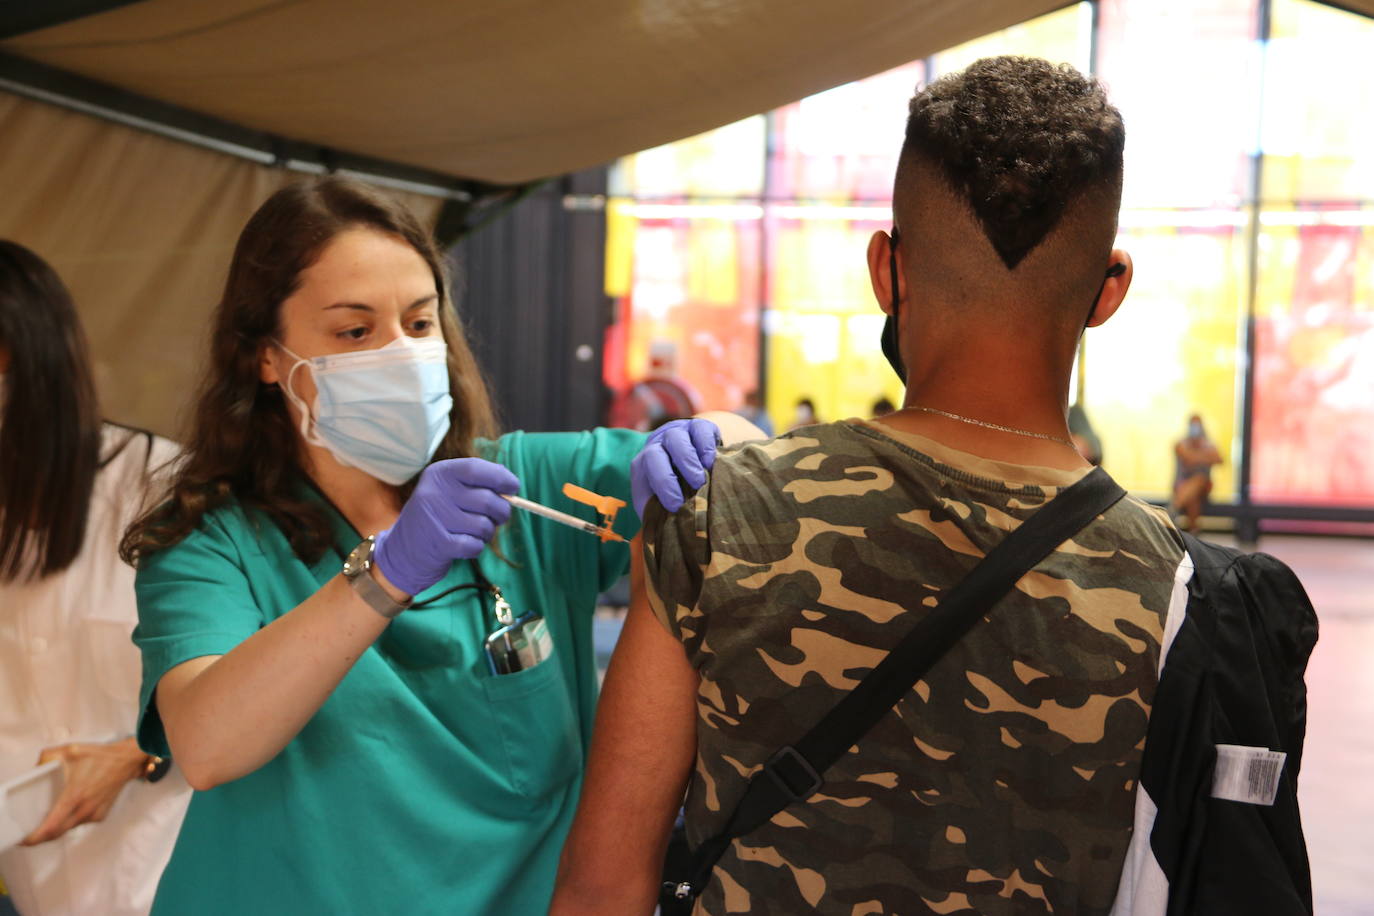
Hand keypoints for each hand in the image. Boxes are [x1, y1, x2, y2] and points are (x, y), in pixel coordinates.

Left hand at [22, 738, 147, 844]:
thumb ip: (47, 757)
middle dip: (41, 835)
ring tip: (50, 816)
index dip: (34, 838)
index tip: (24, 839)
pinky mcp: (100, 815)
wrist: (127, 760)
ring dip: (57, 827)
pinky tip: (71, 808)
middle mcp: (84, 810)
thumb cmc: (100, 756)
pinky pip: (80, 823)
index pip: (50, 827)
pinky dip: (71, 820)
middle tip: (30, 830)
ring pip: (68, 828)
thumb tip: (36, 768)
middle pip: (56, 833)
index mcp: (74, 797)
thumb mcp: (70, 750)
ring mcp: (94, 814)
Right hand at [373, 457, 519, 595]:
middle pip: (487, 500)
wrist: (403, 551)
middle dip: (501, 512)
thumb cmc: (438, 518)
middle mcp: (434, 492)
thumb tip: (511, 485)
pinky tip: (464, 545)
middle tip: (498, 518)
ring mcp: (434, 518)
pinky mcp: (438, 543)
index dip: (501, 477)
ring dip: (487, 533)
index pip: (476, 468)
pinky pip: (475, 545)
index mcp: (439, 474)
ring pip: (484, 525)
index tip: (514, 487)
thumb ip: (477, 484)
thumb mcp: (449, 492)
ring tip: (474, 533)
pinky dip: (476, 547)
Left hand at [631, 419, 719, 517]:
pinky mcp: (698, 427)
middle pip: (659, 450)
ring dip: (691, 457)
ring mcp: (677, 433)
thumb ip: (659, 513)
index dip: (662, 485)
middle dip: (677, 468)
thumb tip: (668, 530)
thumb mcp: (659, 505)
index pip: (647, 468)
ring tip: (705, 475)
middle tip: (696, 485)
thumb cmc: (672, 494)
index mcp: (644, 463)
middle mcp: (658, 445)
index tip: (676, 505)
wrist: (688, 468)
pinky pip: (700, 428)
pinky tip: (712, 462)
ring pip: (678, 436)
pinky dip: (706, 444)